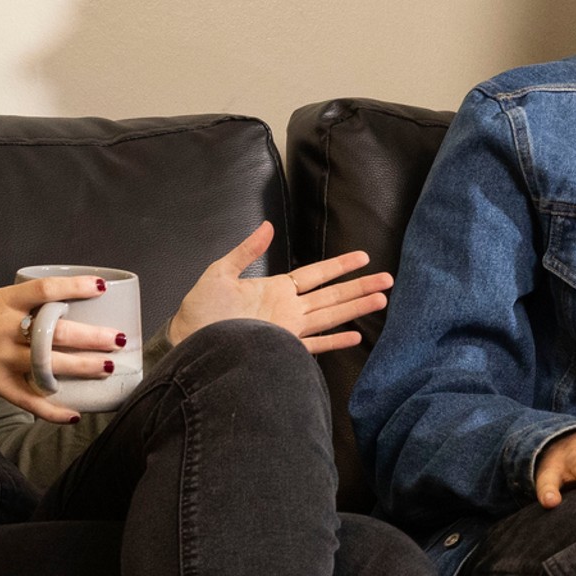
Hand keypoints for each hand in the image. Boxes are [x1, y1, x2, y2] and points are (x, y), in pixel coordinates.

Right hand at [0, 275, 122, 424]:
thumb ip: (21, 306)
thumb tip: (62, 307)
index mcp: (2, 301)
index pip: (45, 290)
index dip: (75, 287)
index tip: (101, 288)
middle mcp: (3, 328)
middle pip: (56, 332)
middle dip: (92, 336)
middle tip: (117, 339)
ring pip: (48, 364)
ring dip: (82, 367)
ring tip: (107, 367)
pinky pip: (27, 399)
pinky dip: (51, 410)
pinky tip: (73, 414)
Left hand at [163, 222, 394, 354]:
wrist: (187, 343)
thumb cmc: (200, 311)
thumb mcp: (220, 272)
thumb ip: (247, 251)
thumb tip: (267, 227)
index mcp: (275, 289)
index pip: (315, 274)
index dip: (339, 266)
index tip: (362, 258)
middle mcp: (288, 309)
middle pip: (332, 295)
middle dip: (360, 287)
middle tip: (387, 279)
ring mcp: (287, 330)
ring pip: (330, 316)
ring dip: (355, 308)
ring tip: (381, 300)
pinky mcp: (281, 349)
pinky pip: (313, 345)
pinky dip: (334, 342)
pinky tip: (355, 337)